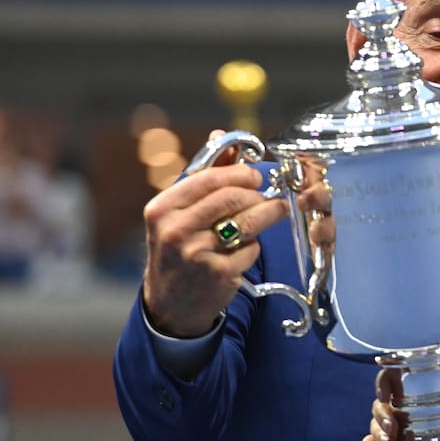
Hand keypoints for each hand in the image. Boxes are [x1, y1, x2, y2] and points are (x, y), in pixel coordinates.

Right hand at [141, 133, 289, 337]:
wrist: (171, 304)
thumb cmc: (178, 249)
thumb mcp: (178, 213)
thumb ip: (204, 175)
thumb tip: (221, 135)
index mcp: (162, 209)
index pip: (209, 178)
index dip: (240, 173)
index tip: (255, 176)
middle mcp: (175, 231)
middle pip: (232, 198)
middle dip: (258, 194)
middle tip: (268, 195)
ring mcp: (196, 254)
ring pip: (247, 223)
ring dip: (269, 214)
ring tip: (276, 210)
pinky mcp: (219, 274)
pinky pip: (251, 249)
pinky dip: (254, 246)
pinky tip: (246, 248)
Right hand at [353, 353, 439, 440]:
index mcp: (424, 383)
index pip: (394, 374)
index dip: (385, 382)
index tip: (387, 395)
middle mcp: (409, 401)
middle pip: (382, 402)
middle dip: (382, 416)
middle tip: (393, 430)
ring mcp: (405, 424)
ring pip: (379, 424)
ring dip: (378, 436)